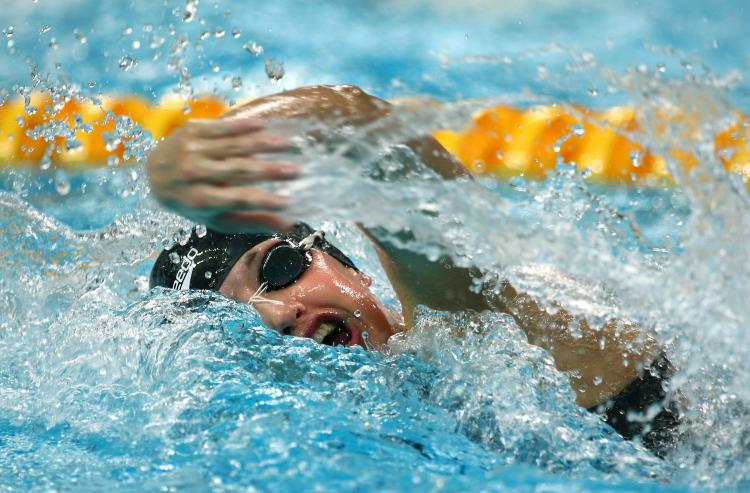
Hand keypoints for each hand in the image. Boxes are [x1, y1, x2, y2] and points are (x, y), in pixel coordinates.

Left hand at [146, 117, 299, 232]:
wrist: (154, 174)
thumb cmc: (195, 201)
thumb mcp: (218, 218)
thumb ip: (252, 221)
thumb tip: (288, 224)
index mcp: (200, 200)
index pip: (237, 200)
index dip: (263, 201)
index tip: (288, 201)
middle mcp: (193, 175)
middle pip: (238, 171)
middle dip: (269, 171)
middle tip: (297, 170)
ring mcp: (191, 150)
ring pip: (233, 146)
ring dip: (262, 144)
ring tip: (287, 144)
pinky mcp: (192, 131)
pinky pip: (223, 127)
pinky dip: (244, 126)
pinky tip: (265, 125)